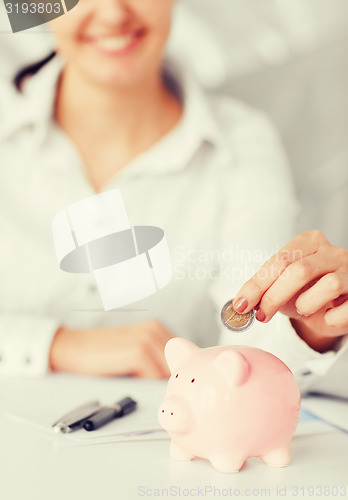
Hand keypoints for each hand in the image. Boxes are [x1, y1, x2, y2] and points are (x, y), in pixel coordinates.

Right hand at [49, 320, 173, 377]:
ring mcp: (148, 339)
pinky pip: (155, 377)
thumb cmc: (104, 354)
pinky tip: (129, 376)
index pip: (183, 356)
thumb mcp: (136, 352)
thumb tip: (176, 380)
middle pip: (179, 365)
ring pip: (168, 372)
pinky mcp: (139, 351)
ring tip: (137, 378)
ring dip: (156, 382)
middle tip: (151, 385)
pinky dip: (145, 383)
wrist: (76, 348)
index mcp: (158, 328)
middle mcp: (156, 329)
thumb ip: (156, 359)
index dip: (177, 372)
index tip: (170, 383)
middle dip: (169, 379)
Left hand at [233, 230, 347, 351]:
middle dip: (274, 296)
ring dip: (307, 303)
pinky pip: (345, 310)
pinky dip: (330, 318)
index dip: (257, 285)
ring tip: (304, 308)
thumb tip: (239, 304)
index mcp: (309, 242)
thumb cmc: (305, 293)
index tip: (240, 305)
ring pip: (329, 285)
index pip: (279, 260)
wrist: (333, 309)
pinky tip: (326, 316)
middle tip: (261, 315)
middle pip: (299, 270)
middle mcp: (333, 252)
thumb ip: (263, 289)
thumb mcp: (281, 287)